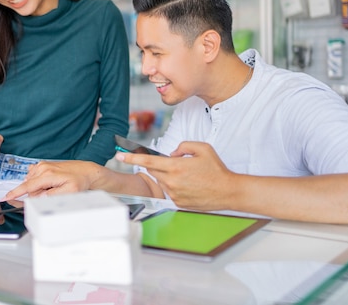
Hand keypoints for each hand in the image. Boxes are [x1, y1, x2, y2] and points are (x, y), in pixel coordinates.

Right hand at [3, 160, 100, 199]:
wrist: (85, 171)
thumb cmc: (79, 181)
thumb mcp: (68, 192)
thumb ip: (51, 196)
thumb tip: (38, 197)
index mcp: (47, 174)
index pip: (28, 186)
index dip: (16, 193)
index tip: (6, 197)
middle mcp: (42, 168)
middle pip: (30, 187)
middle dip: (38, 194)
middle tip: (54, 192)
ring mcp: (42, 166)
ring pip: (32, 183)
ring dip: (39, 188)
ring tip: (54, 187)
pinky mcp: (43, 165)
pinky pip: (34, 177)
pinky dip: (38, 182)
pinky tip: (49, 182)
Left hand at [116, 141, 237, 210]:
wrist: (228, 191)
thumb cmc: (216, 170)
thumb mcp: (202, 148)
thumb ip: (183, 146)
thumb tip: (172, 153)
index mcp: (175, 167)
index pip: (148, 161)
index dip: (131, 158)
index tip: (119, 156)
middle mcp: (172, 181)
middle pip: (153, 170)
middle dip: (157, 164)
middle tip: (173, 163)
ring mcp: (174, 194)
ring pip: (162, 180)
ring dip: (169, 175)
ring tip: (188, 175)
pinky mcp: (178, 203)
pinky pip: (170, 191)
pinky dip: (175, 185)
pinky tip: (190, 185)